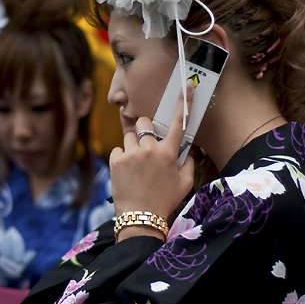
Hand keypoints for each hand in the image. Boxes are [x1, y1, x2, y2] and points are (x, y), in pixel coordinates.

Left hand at [110, 89, 194, 240]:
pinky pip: (117, 149)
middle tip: (145, 148)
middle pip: (144, 123)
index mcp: (170, 153)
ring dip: (132, 147)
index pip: (179, 123)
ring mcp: (132, 153)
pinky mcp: (116, 160)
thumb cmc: (165, 201)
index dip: (184, 102)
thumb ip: (189, 163)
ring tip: (135, 167)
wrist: (141, 218)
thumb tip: (189, 149)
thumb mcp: (185, 184)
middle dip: (144, 131)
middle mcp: (151, 149)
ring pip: (129, 136)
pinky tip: (126, 173)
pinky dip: (120, 158)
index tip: (187, 85)